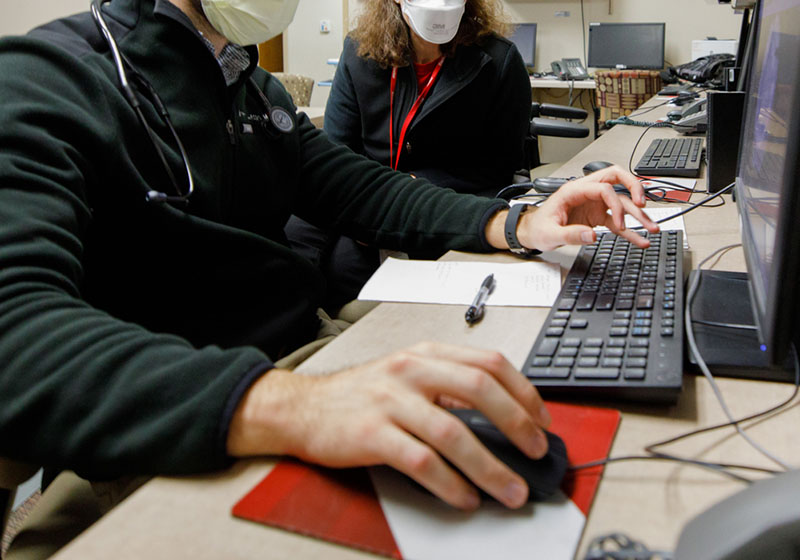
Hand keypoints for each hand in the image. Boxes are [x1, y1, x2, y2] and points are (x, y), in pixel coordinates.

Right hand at [226, 342, 550, 509]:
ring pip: (454, 433)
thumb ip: (449, 387)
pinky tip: (464, 498)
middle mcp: (411, 370)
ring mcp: (391, 400)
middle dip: (517, 424)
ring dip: (490, 467)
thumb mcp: (407, 375)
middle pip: (480, 390)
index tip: (542, 421)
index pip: (488, 363)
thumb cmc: (362, 395)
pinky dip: (450, 484)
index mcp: (426, 354)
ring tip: (511, 490)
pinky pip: (421, 462)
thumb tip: (502, 417)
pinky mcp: (372, 433)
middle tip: (536, 452)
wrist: (305, 408)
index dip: (524, 392)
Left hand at [518, 165, 658, 251]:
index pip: (603, 187)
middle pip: (616, 179)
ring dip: (638, 215)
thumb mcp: (550, 233)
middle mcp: (587, 194)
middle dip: (633, 188)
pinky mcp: (597, 216)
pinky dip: (629, 231)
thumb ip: (570, 234)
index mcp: (574, 191)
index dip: (615, 203)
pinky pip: (618, 222)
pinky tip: (640, 240)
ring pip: (622, 202)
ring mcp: (594, 204)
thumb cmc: (538, 227)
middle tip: (644, 204)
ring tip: (652, 228)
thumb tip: (592, 236)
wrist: (533, 232)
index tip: (620, 223)